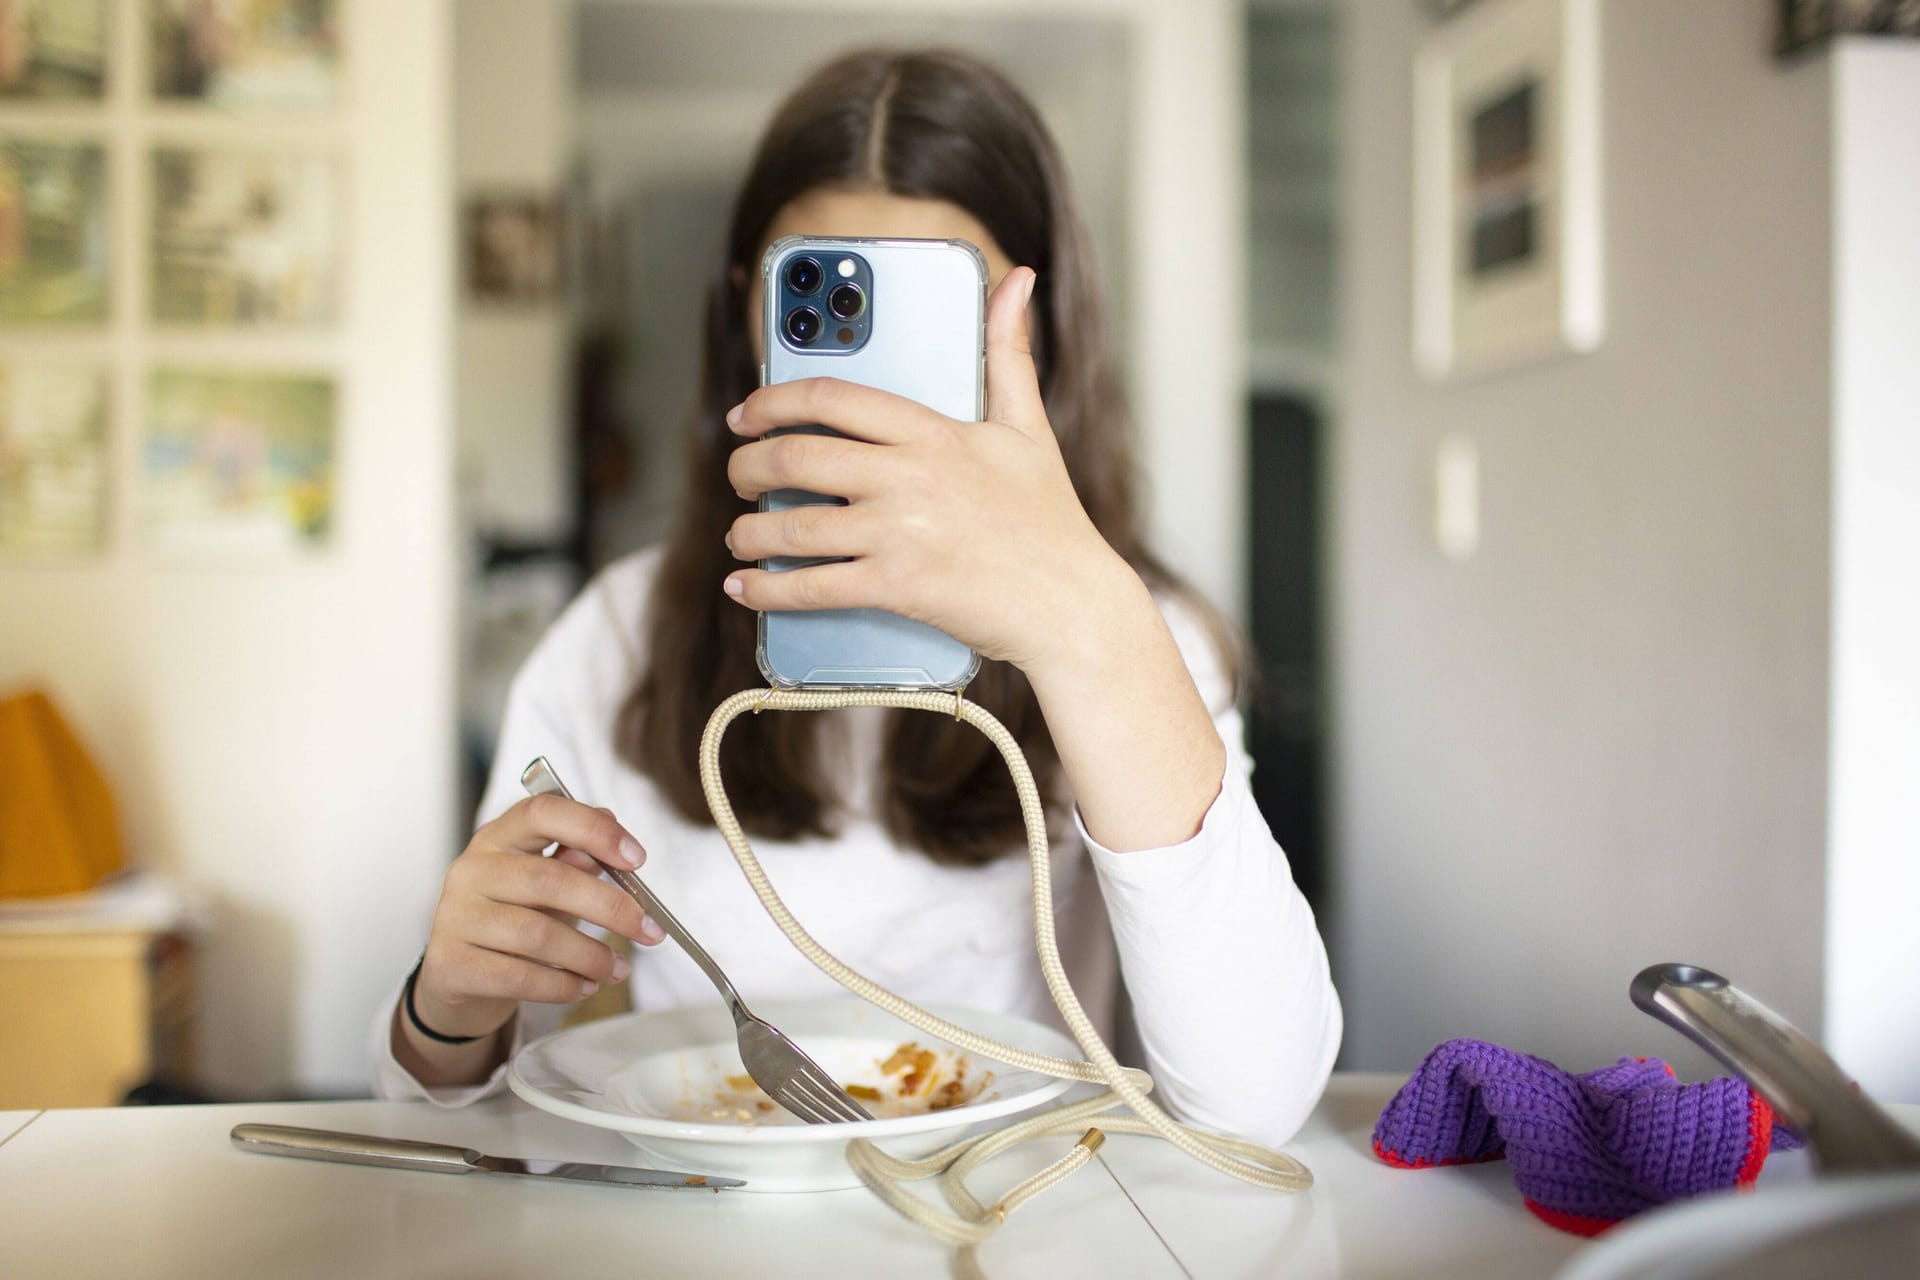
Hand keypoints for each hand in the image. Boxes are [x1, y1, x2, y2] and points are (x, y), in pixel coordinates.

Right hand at [412, 795, 666, 1040]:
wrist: (457, 976)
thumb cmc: (512, 919)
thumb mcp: (545, 884)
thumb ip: (576, 859)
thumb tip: (615, 836)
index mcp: (498, 837)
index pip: (543, 813)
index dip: (594, 830)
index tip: (637, 859)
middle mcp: (472, 870)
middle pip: (550, 880)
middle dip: (611, 908)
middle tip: (649, 931)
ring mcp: (457, 917)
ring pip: (538, 935)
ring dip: (591, 956)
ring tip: (617, 969)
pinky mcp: (453, 965)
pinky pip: (520, 977)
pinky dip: (562, 985)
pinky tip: (584, 987)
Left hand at [720, 266, 1134, 675]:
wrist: (1073, 604)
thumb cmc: (1051, 519)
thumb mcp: (1029, 427)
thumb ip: (1008, 353)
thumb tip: (1015, 281)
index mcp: (933, 432)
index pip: (831, 398)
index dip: (772, 401)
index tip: (746, 414)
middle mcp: (908, 476)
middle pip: (796, 458)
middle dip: (747, 466)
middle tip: (738, 474)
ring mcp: (899, 533)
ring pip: (793, 526)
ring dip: (749, 531)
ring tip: (740, 534)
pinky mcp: (896, 586)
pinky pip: (811, 585)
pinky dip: (767, 589)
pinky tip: (745, 587)